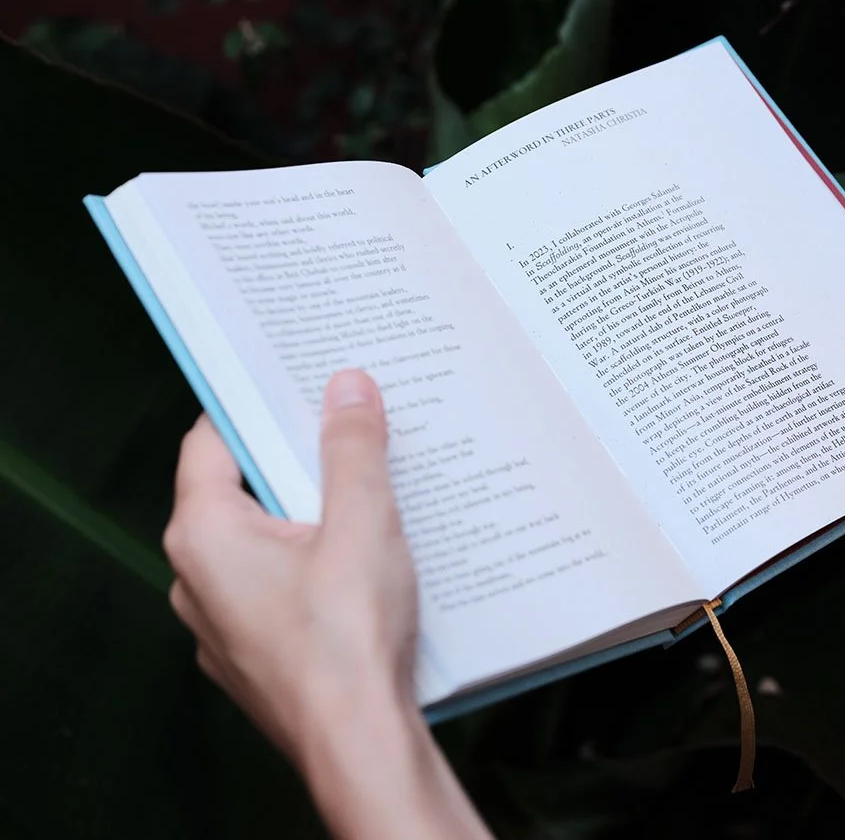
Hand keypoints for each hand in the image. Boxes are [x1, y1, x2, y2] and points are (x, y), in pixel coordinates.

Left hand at [164, 369, 490, 839]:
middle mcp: (196, 579)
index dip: (253, 406)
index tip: (294, 380)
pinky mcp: (255, 651)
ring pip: (262, 542)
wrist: (359, 743)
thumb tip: (347, 387)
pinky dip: (312, 564)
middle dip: (297, 460)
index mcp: (204, 536)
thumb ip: (352, 450)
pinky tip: (365, 564)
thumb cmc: (348, 640)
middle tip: (349, 431)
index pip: (210, 442)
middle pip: (241, 491)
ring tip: (369, 496)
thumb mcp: (361, 524)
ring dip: (309, 516)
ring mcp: (222, 622)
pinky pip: (276, 585)